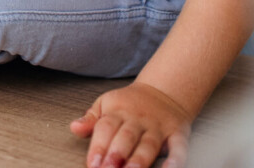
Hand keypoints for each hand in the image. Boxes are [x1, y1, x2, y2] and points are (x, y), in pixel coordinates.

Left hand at [70, 81, 190, 167]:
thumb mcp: (106, 104)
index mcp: (118, 112)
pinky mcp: (177, 133)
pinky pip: (179, 147)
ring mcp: (158, 127)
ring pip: (149, 143)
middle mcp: (138, 120)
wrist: (162, 92)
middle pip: (126, 136)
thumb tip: (74, 127)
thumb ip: (91, 119)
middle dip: (117, 153)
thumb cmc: (129, 104)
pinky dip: (176, 159)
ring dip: (140, 159)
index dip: (98, 147)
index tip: (92, 164)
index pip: (106, 128)